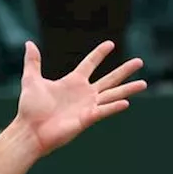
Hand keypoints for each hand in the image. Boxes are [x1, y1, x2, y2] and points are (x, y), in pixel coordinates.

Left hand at [14, 40, 146, 155]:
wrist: (29, 129)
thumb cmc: (29, 108)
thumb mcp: (31, 80)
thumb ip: (33, 62)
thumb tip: (29, 43)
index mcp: (72, 82)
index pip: (89, 64)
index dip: (99, 54)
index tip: (111, 44)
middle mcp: (83, 93)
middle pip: (108, 79)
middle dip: (124, 70)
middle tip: (140, 61)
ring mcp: (87, 106)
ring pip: (112, 95)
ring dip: (128, 90)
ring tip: (144, 83)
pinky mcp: (87, 118)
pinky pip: (103, 111)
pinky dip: (113, 107)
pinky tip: (125, 102)